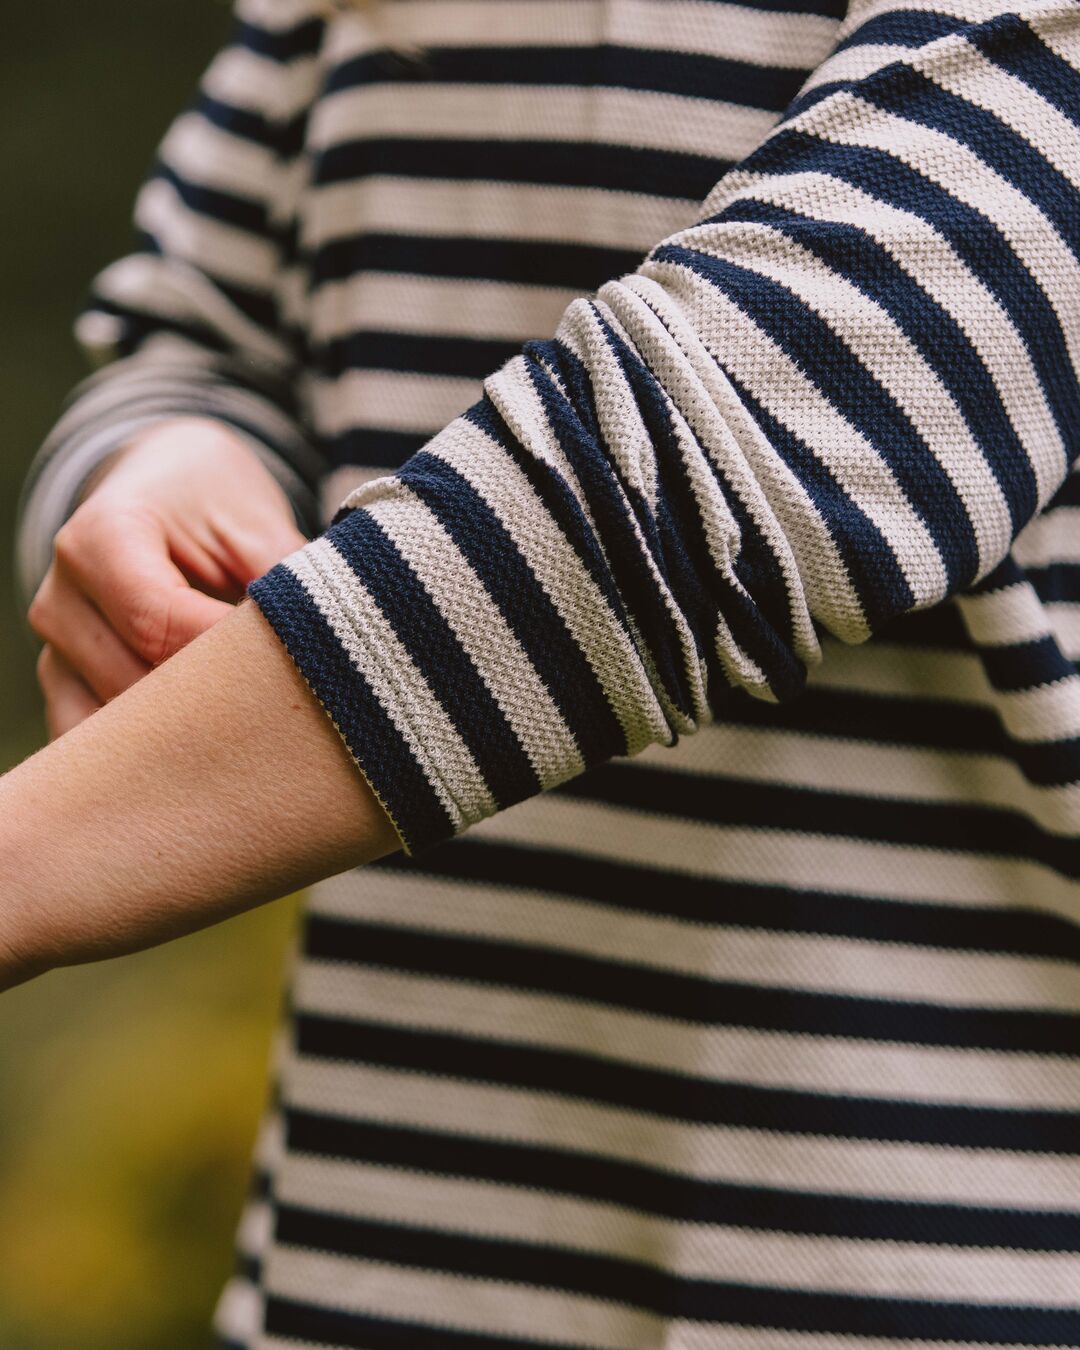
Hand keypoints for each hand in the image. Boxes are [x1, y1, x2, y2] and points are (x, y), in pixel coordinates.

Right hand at [27, 417, 307, 739]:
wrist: (167, 493)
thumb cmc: (214, 504)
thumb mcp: (255, 521)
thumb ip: (281, 580)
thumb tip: (318, 647)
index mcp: (99, 539)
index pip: (158, 624)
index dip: (226, 653)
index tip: (286, 661)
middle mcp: (60, 600)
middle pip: (137, 683)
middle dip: (216, 697)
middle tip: (282, 700)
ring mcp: (55, 653)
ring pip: (121, 728)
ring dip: (191, 730)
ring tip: (254, 715)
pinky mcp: (65, 691)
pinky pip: (102, 747)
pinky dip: (158, 754)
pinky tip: (213, 745)